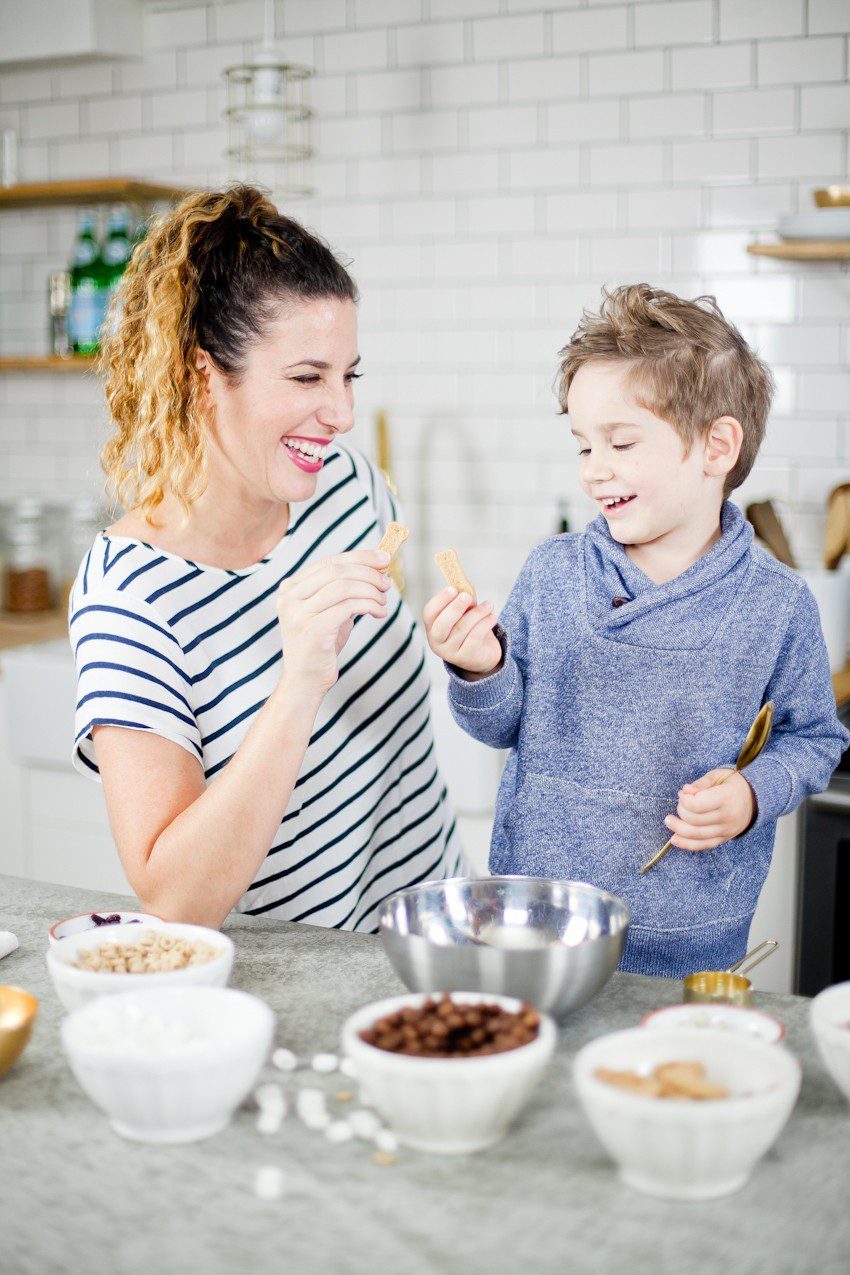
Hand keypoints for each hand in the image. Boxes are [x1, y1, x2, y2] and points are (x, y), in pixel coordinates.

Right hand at [276, 550, 391, 697]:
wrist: (305, 681)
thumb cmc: (320, 646)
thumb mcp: (330, 611)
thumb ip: (343, 590)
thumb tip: (376, 568)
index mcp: (291, 588)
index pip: (329, 561)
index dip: (360, 557)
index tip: (384, 558)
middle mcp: (290, 597)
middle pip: (337, 571)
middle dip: (368, 573)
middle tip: (387, 583)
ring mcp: (298, 613)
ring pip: (343, 586)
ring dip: (370, 590)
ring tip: (383, 601)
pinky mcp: (312, 629)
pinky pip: (348, 606)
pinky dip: (369, 605)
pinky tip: (379, 613)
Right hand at [423, 586, 501, 676]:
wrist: (482, 653)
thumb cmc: (470, 627)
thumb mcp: (465, 611)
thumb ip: (464, 597)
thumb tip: (465, 583)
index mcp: (432, 626)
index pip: (429, 613)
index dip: (440, 600)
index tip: (453, 589)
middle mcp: (436, 641)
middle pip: (442, 624)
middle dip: (455, 608)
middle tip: (467, 596)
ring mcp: (450, 652)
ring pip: (462, 629)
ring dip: (477, 613)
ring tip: (489, 605)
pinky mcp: (465, 657)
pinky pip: (475, 637)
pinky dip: (485, 624)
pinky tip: (493, 616)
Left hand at [664, 769, 755, 851]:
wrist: (755, 799)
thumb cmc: (732, 784)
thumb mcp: (718, 775)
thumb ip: (700, 783)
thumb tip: (685, 791)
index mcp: (726, 798)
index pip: (697, 805)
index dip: (684, 799)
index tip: (683, 793)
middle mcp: (727, 817)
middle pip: (694, 820)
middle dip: (681, 810)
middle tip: (681, 801)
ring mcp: (726, 831)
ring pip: (696, 835)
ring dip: (678, 828)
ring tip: (668, 820)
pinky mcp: (723, 839)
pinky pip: (703, 845)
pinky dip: (686, 844)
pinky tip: (674, 839)